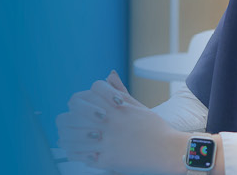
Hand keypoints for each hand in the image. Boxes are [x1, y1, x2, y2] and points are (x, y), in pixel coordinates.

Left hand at [54, 71, 186, 174]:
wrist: (169, 151)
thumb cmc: (156, 129)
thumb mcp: (138, 106)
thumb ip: (120, 91)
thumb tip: (109, 75)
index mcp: (117, 106)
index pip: (88, 93)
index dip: (83, 98)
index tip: (83, 106)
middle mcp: (110, 121)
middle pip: (74, 112)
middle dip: (70, 116)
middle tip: (70, 122)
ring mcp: (107, 141)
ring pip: (71, 136)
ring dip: (67, 135)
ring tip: (68, 137)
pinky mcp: (108, 160)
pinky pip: (80, 155)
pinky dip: (75, 153)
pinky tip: (78, 151)